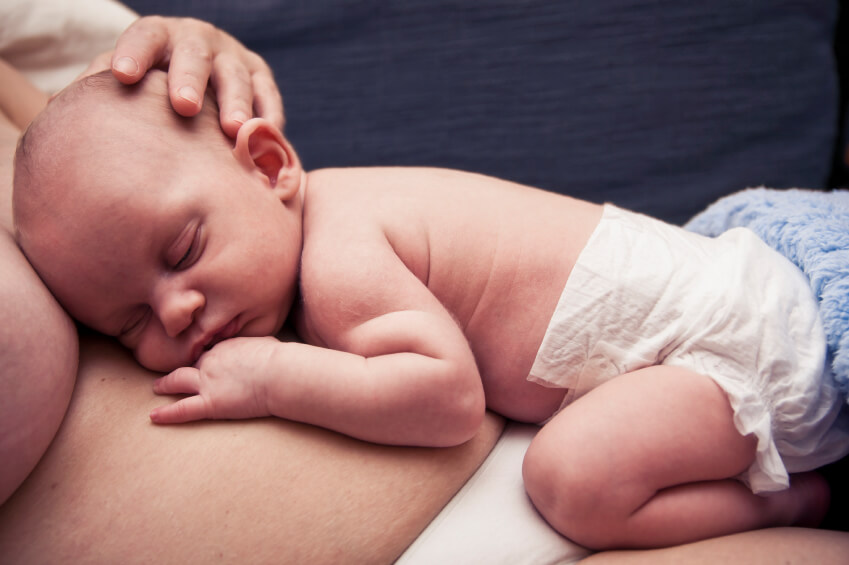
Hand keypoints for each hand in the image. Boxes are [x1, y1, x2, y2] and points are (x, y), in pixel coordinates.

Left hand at [95, 16, 283, 137]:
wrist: (196, 86)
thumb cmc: (149, 94)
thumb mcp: (126, 83)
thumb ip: (101, 90)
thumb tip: (63, 113)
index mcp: (159, 36)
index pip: (144, 36)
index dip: (135, 52)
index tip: (123, 75)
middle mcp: (197, 40)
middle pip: (194, 55)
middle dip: (190, 79)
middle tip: (184, 107)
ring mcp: (232, 56)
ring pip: (235, 75)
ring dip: (235, 102)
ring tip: (233, 130)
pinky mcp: (260, 75)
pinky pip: (267, 94)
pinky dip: (267, 114)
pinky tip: (265, 135)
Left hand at [150, 336, 280, 423]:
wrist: (280, 373)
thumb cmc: (280, 359)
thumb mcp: (266, 342)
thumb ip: (255, 345)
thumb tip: (261, 348)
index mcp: (225, 346)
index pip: (209, 352)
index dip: (206, 358)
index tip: (205, 362)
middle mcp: (211, 361)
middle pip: (191, 364)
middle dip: (182, 367)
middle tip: (173, 371)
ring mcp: (208, 382)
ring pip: (178, 381)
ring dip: (166, 384)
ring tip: (157, 387)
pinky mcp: (210, 403)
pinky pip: (182, 409)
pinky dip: (166, 414)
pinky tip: (153, 417)